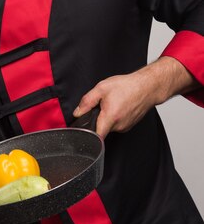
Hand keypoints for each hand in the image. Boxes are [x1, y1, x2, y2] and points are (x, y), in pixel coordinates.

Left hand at [73, 58, 196, 138]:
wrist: (147, 87)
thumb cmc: (127, 86)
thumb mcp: (101, 88)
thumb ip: (87, 101)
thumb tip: (77, 112)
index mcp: (110, 117)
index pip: (96, 137)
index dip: (88, 136)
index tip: (84, 132)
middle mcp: (119, 126)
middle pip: (101, 129)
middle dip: (98, 119)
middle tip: (101, 106)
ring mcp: (125, 127)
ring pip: (109, 126)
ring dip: (107, 117)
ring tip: (112, 104)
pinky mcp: (129, 125)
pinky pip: (117, 124)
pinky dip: (114, 117)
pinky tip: (119, 106)